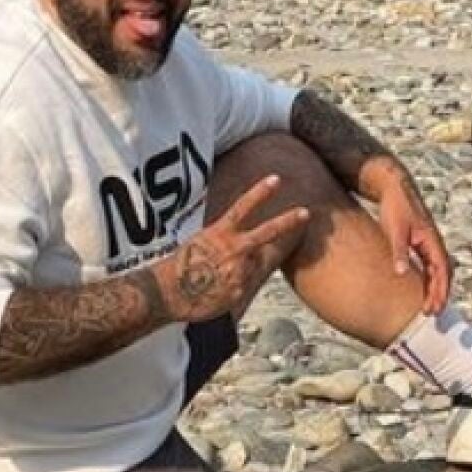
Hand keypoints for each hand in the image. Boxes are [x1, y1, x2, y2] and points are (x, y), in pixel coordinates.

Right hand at [162, 174, 309, 323]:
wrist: (167, 292)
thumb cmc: (177, 268)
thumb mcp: (199, 245)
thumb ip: (221, 242)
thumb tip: (238, 245)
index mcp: (220, 232)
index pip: (245, 206)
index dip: (261, 192)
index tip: (276, 179)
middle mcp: (234, 248)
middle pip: (267, 232)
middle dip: (287, 222)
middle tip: (305, 212)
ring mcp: (240, 269)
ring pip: (260, 264)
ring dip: (255, 266)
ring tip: (246, 268)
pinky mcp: (240, 289)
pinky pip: (248, 287)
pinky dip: (240, 287)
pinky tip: (223, 291)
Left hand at [377, 181, 451, 313]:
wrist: (394, 187)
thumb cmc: (395, 207)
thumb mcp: (395, 230)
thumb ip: (399, 251)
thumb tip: (402, 273)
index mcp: (432, 241)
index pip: (442, 271)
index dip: (439, 291)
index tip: (433, 308)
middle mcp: (434, 243)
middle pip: (444, 274)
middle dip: (440, 294)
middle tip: (431, 314)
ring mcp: (428, 243)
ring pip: (438, 271)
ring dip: (436, 288)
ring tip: (429, 306)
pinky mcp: (420, 242)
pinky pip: (430, 265)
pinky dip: (429, 279)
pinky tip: (421, 289)